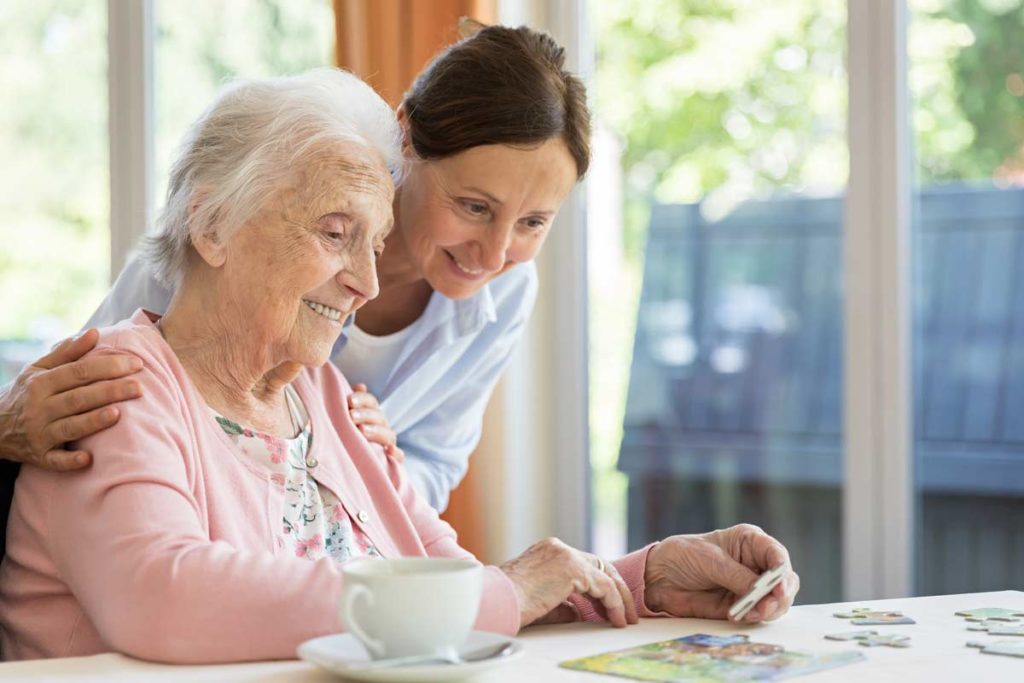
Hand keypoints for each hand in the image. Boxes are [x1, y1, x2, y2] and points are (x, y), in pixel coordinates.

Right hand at [0, 329, 142, 469]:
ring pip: (69, 427)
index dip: (108, 367)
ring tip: (118, 414)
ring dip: (92, 421)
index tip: (136, 364)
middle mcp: (39, 407)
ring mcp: (38, 433)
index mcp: (41, 383)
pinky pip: (54, 460)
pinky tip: (88, 459)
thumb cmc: (26, 393)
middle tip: (139, 388)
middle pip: (79, 398)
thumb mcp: (39, 369)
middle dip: (110, 392)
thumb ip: (67, 353)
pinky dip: (70, 460)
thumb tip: (95, 333)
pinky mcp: (38, 456)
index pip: (79, 372)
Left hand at [348, 383, 402, 461]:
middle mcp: (382, 427)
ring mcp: (388, 443)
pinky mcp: (391, 461)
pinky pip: (398, 457)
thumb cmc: (348, 435)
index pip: (371, 402)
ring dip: (377, 431)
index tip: (350, 400)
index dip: (362, 399)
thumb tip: (360, 386)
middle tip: (351, 416)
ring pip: (388, 435)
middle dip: (365, 415)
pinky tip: (389, 451)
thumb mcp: (348, 417)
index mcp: (372, 414)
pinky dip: (396, 454)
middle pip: (379, 417)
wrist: (354, 464)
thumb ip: (352, 402)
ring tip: (363, 431)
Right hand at [499, 537, 638, 628]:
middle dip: (614, 590)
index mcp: (547, 551)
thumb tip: (576, 612)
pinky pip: (604, 586)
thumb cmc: (508, 605)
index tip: (607, 608)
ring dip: (619, 598)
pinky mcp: (572, 568)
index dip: (599, 587)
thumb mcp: (540, 601)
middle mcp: (557, 547)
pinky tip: (617, 620)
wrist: (495, 602)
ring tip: (626, 619)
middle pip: (598, 565)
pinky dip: (615, 604)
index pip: (583, 565)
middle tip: (625, 612)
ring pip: (605, 574)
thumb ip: (561, 603)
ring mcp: (565, 554)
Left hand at [643, 524, 799, 623]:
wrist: (659, 577)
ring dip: (769, 609)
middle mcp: (756, 564)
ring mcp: (751, 586)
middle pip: (784, 581)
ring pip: (777, 601)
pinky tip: (738, 615)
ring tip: (752, 613)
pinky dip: (754, 617)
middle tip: (766, 606)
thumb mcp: (709, 559)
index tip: (777, 586)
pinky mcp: (742, 605)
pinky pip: (758, 614)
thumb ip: (734, 575)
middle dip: (780, 595)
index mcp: (750, 542)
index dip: (781, 570)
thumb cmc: (683, 555)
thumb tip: (759, 590)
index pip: (777, 554)